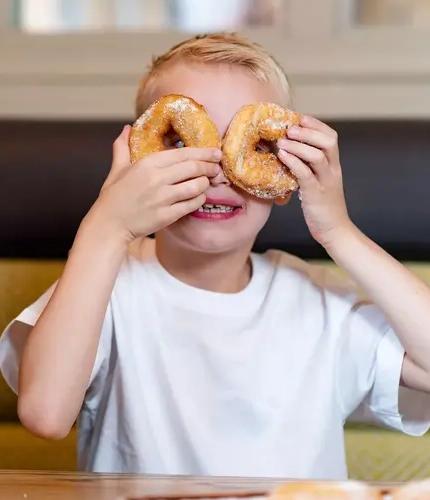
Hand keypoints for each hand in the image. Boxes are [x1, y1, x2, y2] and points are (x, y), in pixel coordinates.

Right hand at [92, 125, 221, 242]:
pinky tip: (198, 197)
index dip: (203, 152)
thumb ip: (123, 147)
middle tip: (216, 168)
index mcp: (147, 164)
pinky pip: (192, 205)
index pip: (183, 154)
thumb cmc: (113, 196)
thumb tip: (127, 128)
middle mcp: (157, 179)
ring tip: (206, 183)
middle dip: (209, 167)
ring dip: (205, 184)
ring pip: (196, 186)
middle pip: (193, 168)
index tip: (215, 152)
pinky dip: (199, 200)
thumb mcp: (117, 168)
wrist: (109, 224)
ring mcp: (163, 198)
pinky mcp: (167, 215)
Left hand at [276, 115, 352, 247]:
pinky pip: (305, 174)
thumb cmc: (323, 208)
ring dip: (298, 145)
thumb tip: (291, 155)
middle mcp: (333, 171)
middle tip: (289, 128)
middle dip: (308, 131)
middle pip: (328, 141)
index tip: (299, 118)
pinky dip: (293, 162)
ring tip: (282, 141)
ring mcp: (326, 182)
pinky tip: (282, 156)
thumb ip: (310, 169)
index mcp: (334, 166)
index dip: (316, 125)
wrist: (335, 231)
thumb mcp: (319, 183)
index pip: (331, 137)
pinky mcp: (316, 195)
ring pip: (317, 155)